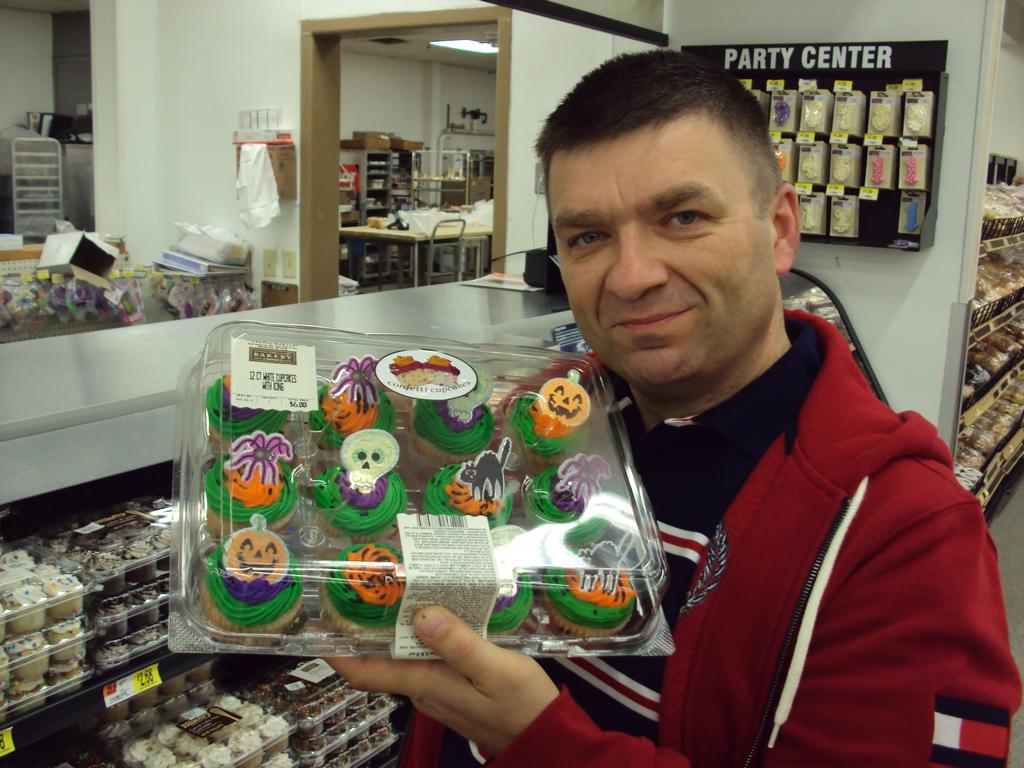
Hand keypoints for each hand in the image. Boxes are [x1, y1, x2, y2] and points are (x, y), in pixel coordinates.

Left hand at [328, 605, 558, 755]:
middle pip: (379, 659)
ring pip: (401, 657)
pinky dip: (418, 634)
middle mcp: (422, 688)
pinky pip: (423, 659)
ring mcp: (436, 689)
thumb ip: (459, 644)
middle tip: (360, 584)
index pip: (365, 672)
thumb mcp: (497, 669)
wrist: (545, 738)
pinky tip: (431, 611)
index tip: (317, 622)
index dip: (336, 650)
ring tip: (393, 587)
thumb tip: (420, 615)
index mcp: (426, 683)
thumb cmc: (523, 704)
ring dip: (392, 627)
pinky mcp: (451, 687)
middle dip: (364, 625)